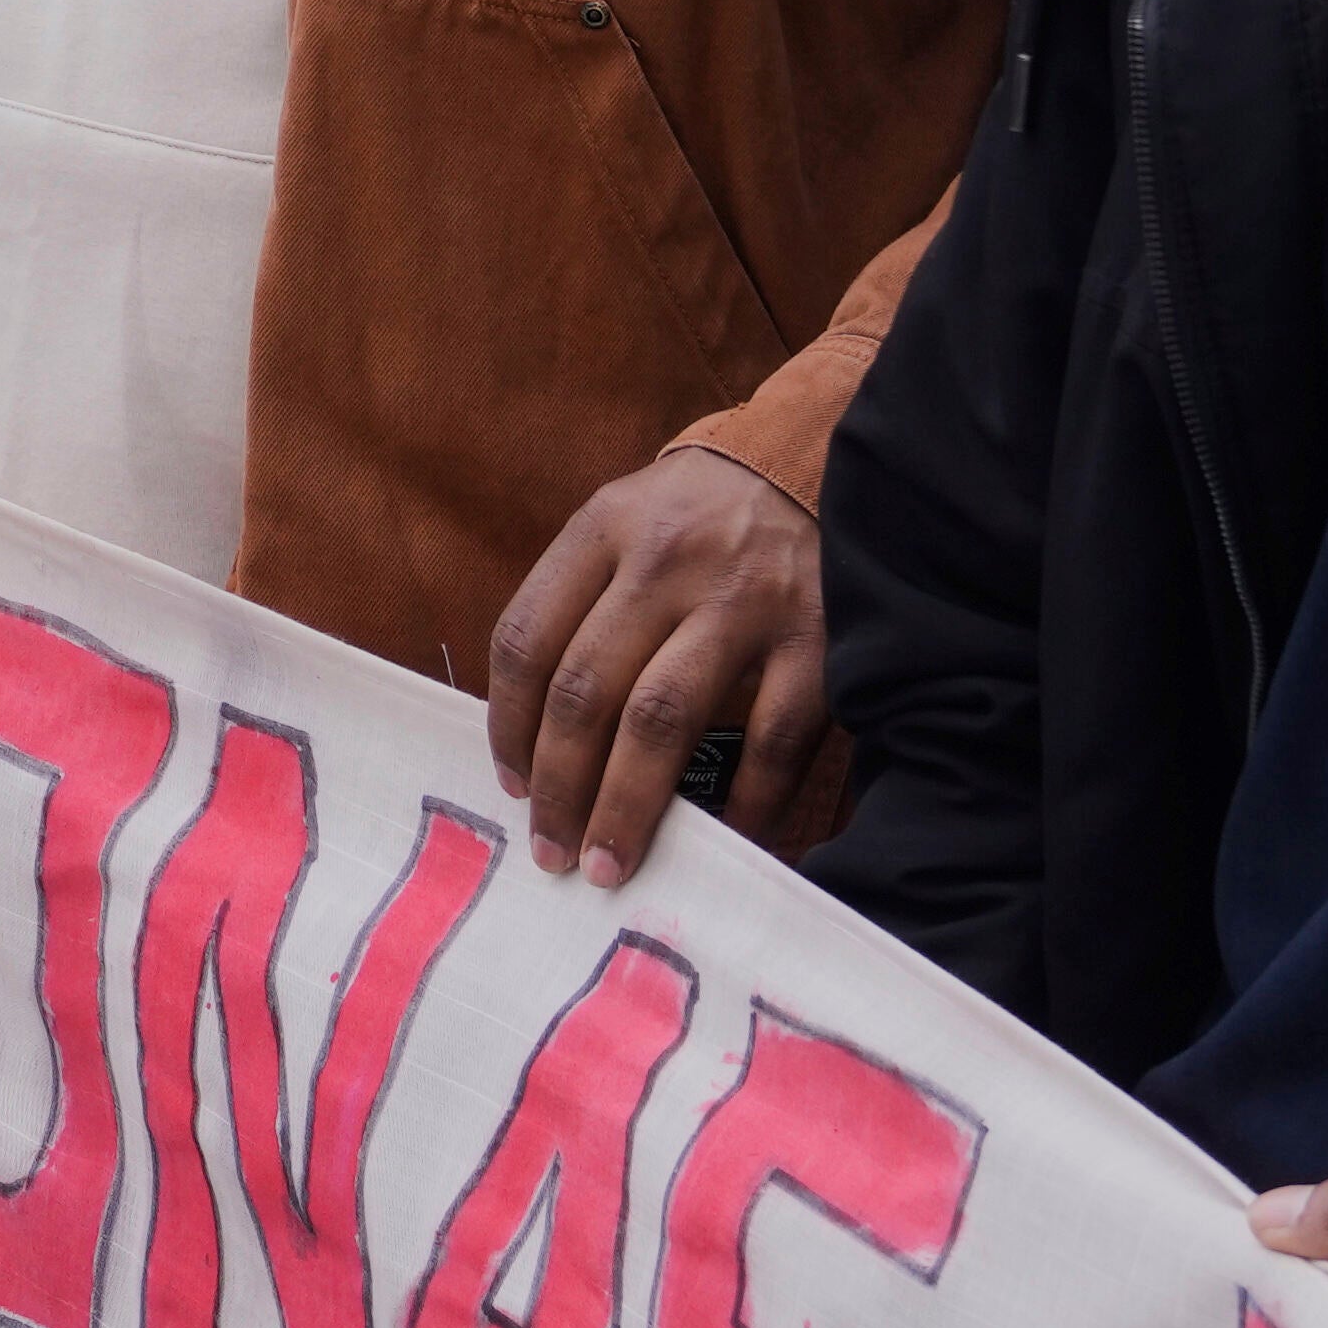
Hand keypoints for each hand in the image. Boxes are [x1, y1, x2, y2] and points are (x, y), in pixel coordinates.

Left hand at [484, 439, 847, 874]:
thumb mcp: (622, 522)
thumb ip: (576, 605)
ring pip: (662, 718)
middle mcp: (667, 561)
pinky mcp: (820, 637)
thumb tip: (529, 738)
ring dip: (626, 805)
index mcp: (604, 528)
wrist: (815, 463)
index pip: (527, 638)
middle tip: (552, 855)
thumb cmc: (698, 518)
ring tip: (607, 864)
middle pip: (586, 690)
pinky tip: (722, 842)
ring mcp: (746, 600)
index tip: (512, 790)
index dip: (507, 727)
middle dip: (560, 787)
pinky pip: (773, 739)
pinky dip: (746, 802)